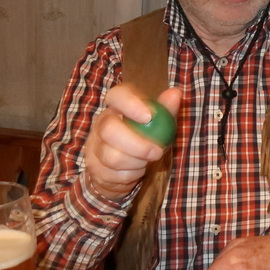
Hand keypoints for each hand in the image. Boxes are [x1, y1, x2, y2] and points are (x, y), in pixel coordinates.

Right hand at [81, 85, 181, 200]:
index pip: (116, 95)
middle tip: (157, 152)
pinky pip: (112, 175)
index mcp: (117, 107)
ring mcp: (94, 146)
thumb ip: (165, 110)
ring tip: (146, 162)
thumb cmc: (144, 139)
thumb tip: (176, 93)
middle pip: (108, 129)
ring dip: (136, 163)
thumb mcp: (158, 124)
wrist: (123, 168)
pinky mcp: (93, 168)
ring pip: (112, 157)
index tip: (148, 117)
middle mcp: (101, 123)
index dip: (130, 104)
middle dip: (137, 144)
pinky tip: (134, 171)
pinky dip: (129, 176)